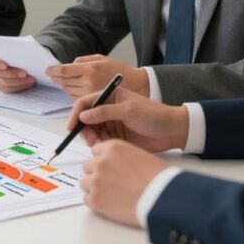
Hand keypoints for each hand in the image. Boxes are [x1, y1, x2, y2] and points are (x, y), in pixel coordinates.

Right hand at [0, 53, 35, 92]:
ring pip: (5, 83)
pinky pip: (9, 89)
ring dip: (19, 81)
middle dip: (13, 74)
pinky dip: (20, 87)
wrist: (15, 59)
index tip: (5, 66)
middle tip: (25, 73)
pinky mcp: (0, 87)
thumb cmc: (13, 52)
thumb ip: (15, 49)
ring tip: (31, 79)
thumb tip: (22, 52)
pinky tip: (28, 83)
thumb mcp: (13, 47)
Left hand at [45, 55, 148, 97]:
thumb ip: (84, 61)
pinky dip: (73, 94)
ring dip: (64, 86)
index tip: (48, 70)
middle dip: (57, 78)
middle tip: (54, 75)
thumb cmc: (120, 70)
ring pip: (68, 92)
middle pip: (64, 82)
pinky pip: (76, 99)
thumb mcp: (103, 59)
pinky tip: (75, 89)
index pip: (65, 71)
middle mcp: (88, 82)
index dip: (54, 70)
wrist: (137, 86)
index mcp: (90, 69)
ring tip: (64, 82)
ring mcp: (90, 94)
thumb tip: (70, 65)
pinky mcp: (93, 104)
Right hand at [67, 87, 189, 152]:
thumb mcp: (129, 110)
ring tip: (98, 145)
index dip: (75, 113)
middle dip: (83, 129)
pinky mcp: (115, 136)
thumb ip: (105, 112)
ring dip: (90, 138)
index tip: (71, 126)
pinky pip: (100, 140)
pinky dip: (98, 145)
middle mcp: (107, 108)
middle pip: (85, 118)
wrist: (172, 131)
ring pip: (91, 131)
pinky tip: (103, 148)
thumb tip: (83, 115)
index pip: (86, 102)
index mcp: (110, 95)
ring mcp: (111, 123)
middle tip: (89, 140)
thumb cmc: (154, 115)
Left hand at [81, 140, 166, 226]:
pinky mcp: (95, 200)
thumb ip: (120, 156)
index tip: (109, 167)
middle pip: (88, 167)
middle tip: (112, 183)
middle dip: (98, 174)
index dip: (103, 161)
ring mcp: (96, 181)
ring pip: (85, 183)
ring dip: (95, 188)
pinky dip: (96, 202)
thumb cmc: (157, 178)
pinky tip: (111, 203)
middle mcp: (101, 162)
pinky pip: (87, 199)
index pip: (95, 151)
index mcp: (112, 148)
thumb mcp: (138, 155)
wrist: (161, 198)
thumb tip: (113, 163)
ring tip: (112, 194)